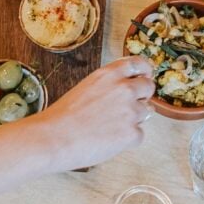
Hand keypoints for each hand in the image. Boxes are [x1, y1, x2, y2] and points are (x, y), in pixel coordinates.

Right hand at [26, 56, 154, 171]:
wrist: (54, 138)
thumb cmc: (62, 117)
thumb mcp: (85, 88)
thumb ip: (107, 86)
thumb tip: (124, 93)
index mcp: (109, 74)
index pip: (138, 64)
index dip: (145, 71)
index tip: (145, 76)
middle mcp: (123, 88)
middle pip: (148, 87)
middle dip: (143, 96)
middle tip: (130, 106)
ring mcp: (130, 111)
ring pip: (146, 112)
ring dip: (134, 119)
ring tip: (110, 127)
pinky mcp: (132, 133)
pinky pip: (139, 135)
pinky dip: (128, 140)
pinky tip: (109, 140)